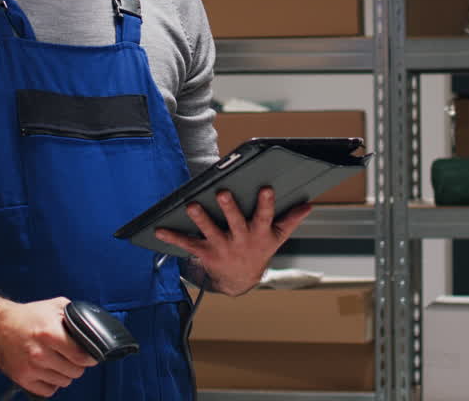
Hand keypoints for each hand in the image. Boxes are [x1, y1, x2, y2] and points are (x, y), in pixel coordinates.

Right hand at [0, 297, 95, 396]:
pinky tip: (48, 371)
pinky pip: (48, 391)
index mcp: (49, 333)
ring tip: (58, 362)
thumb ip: (75, 314)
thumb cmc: (27, 316)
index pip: (81, 356)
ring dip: (64, 374)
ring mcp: (30, 368)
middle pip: (75, 372)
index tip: (90, 356)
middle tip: (71, 357)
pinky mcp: (22, 378)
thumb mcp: (54, 306)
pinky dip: (51, 384)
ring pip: (63, 382)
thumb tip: (93, 324)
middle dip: (77, 365)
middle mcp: (40, 353)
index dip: (90, 358)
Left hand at [154, 188, 312, 295]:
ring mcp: (222, 247)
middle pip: (236, 222)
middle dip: (230, 208)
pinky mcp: (205, 253)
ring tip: (191, 205)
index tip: (265, 188)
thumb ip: (291, 219)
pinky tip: (159, 230)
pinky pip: (187, 244)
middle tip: (223, 193)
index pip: (265, 216)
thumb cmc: (258, 250)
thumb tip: (309, 204)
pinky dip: (172, 237)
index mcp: (259, 233)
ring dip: (200, 218)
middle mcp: (240, 240)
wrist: (241, 280)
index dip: (266, 203)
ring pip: (210, 231)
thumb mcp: (277, 237)